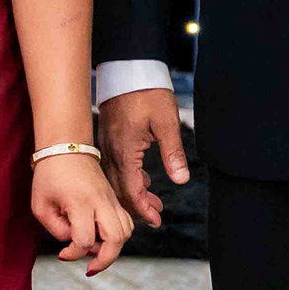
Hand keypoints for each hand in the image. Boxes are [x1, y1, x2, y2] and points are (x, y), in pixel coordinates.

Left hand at [33, 150, 130, 274]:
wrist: (66, 147)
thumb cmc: (49, 175)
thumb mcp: (41, 205)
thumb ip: (56, 229)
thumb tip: (73, 242)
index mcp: (81, 202)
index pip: (84, 240)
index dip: (73, 254)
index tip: (62, 254)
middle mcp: (101, 202)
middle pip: (116, 240)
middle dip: (104, 260)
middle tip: (90, 268)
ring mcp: (111, 200)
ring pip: (126, 232)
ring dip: (112, 248)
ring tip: (93, 250)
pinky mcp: (114, 199)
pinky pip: (126, 222)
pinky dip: (117, 236)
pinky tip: (100, 237)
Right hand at [97, 87, 190, 229]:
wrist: (127, 68)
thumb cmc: (147, 92)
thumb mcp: (166, 122)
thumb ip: (173, 153)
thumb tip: (181, 180)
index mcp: (125, 151)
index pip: (130, 190)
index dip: (143, 208)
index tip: (156, 220)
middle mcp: (111, 151)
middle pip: (119, 189)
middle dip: (137, 206)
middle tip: (155, 217)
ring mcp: (107, 144)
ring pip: (115, 179)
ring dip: (133, 193)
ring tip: (152, 201)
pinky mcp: (108, 138)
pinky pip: (113, 166)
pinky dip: (127, 178)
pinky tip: (142, 179)